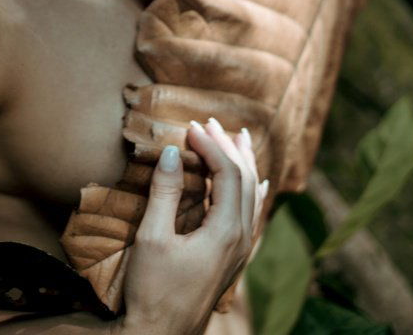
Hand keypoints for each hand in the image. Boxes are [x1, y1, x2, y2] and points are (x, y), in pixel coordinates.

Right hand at [117, 118, 266, 334]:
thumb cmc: (152, 290)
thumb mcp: (152, 238)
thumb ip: (164, 192)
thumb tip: (170, 150)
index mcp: (225, 231)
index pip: (227, 172)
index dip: (210, 145)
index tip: (188, 127)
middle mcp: (240, 238)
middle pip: (245, 179)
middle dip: (228, 146)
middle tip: (209, 121)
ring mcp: (240, 250)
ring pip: (252, 195)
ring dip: (243, 163)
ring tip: (239, 137)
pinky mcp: (233, 258)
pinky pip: (252, 214)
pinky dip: (253, 190)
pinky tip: (260, 182)